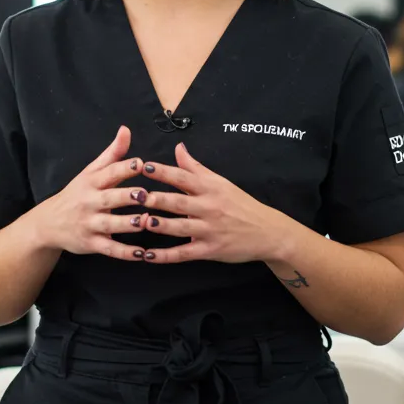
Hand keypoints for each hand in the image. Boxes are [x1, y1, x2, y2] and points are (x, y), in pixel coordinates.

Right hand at [33, 126, 150, 260]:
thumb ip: (112, 154)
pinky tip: (143, 254)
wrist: (48, 223)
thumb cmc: (77, 193)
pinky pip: (109, 249)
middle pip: (110, 198)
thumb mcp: (90, 172)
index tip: (141, 163)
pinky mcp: (90, 244)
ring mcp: (89, 224)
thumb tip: (126, 130)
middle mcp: (89, 202)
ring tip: (146, 222)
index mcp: (91, 182)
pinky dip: (125, 253)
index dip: (124, 168)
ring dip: (128, 224)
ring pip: (110, 225)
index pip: (109, 173)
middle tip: (146, 195)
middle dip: (127, 197)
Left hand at [139, 143, 283, 263]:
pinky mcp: (210, 250)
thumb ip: (195, 167)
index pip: (183, 177)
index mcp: (210, 188)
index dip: (163, 171)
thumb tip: (178, 147)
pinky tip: (147, 255)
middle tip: (136, 195)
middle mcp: (209, 207)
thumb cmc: (240, 205)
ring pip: (181, 228)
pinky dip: (165, 256)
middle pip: (179, 202)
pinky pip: (184, 254)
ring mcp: (209, 230)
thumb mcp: (220, 182)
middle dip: (157, 199)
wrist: (268, 232)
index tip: (144, 166)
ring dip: (161, 225)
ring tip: (142, 222)